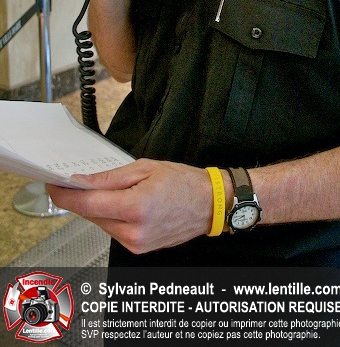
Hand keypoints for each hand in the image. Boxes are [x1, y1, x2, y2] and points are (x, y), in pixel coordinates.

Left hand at [46, 159, 212, 253]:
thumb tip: (83, 180)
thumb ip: (111, 177)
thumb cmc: (184, 183)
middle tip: (75, 181)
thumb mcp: (146, 168)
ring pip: (101, 223)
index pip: (87, 204)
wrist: (209, 205)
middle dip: (81, 198)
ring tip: (107, 190)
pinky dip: (110, 216)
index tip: (53, 185)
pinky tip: (119, 204)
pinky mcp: (138, 248)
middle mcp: (133, 231)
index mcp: (135, 207)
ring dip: (97, 207)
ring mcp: (135, 243)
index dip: (65, 195)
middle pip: (91, 214)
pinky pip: (113, 230)